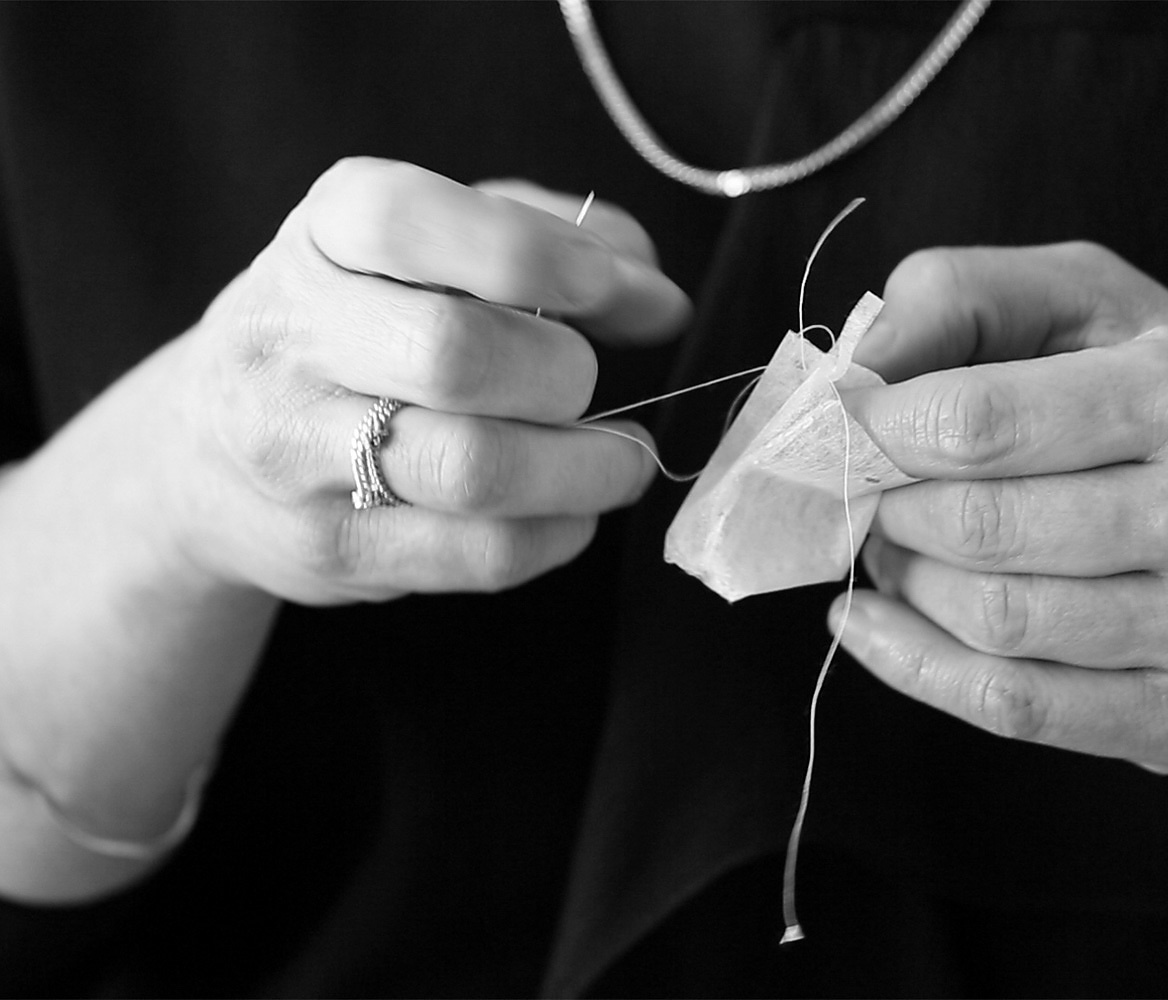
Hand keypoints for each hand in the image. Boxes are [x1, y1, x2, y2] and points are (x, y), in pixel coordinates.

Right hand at [164, 159, 688, 601]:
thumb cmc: (361, 325)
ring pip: (473, 470)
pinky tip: (571, 510)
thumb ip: (547, 240)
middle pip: (454, 357)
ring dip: (585, 470)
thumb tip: (656, 297)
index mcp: (321, 233)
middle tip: (590, 385)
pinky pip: (480, 553)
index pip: (411, 223)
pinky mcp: (331, 549)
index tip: (618, 290)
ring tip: (622, 459)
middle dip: (564, 374)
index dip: (537, 255)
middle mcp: (289, 335)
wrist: (207, 450)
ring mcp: (295, 452)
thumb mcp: (431, 249)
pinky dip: (559, 533)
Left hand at [836, 243, 1167, 770]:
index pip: (982, 421)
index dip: (878, 430)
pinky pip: (1018, 710)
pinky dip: (914, 667)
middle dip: (890, 511)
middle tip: (872, 492)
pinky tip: (872, 626)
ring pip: (994, 623)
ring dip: (905, 583)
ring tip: (896, 547)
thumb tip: (856, 364)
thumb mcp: (1103, 304)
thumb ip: (968, 297)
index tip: (849, 428)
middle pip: (979, 530)